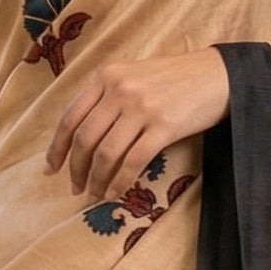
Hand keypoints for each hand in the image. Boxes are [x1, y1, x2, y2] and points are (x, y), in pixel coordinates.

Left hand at [45, 48, 229, 202]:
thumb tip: (83, 135)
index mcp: (107, 76)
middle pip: (84, 138)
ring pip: (106, 153)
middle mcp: (120, 89)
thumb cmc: (176, 78)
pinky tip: (115, 193)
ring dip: (96, 180)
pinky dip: (120, 181)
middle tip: (75, 188)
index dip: (57, 147)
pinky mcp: (164, 126)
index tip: (51, 168)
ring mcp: (142, 107)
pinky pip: (133, 161)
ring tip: (94, 194)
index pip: (71, 116)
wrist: (219, 75)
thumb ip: (108, 96)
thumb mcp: (134, 75)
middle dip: (75, 169)